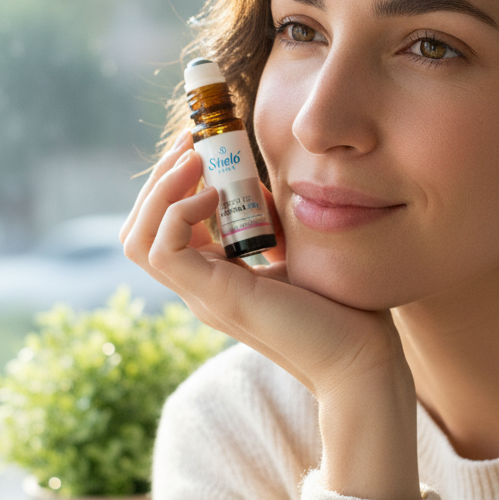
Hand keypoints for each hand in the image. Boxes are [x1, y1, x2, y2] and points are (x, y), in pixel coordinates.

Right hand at [120, 132, 420, 499]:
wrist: (361, 358)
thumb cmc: (342, 309)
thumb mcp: (294, 249)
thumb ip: (268, 221)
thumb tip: (254, 182)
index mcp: (215, 278)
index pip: (162, 228)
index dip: (173, 182)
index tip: (204, 143)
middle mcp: (200, 288)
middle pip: (139, 230)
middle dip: (160, 177)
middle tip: (194, 141)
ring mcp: (202, 295)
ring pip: (137, 240)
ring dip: (159, 190)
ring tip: (196, 159)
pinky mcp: (215, 297)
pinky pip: (161, 250)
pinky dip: (178, 212)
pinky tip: (216, 193)